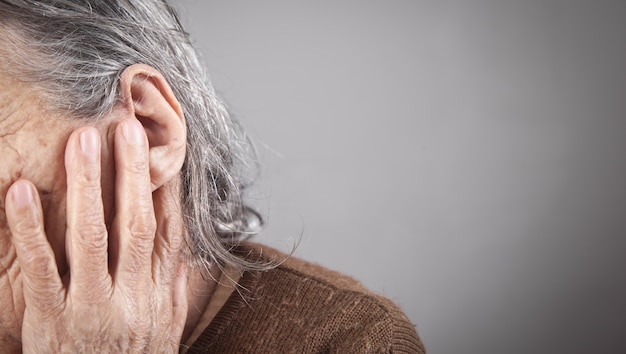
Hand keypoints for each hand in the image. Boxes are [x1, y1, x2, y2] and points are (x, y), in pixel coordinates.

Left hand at [5, 119, 187, 352]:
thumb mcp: (166, 329)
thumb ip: (174, 286)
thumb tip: (183, 245)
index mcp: (159, 296)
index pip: (169, 233)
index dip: (168, 189)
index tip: (164, 151)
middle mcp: (131, 297)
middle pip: (136, 225)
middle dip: (133, 174)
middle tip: (126, 128)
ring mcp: (91, 307)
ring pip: (91, 238)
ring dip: (87, 186)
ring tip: (82, 141)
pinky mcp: (50, 319)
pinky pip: (41, 268)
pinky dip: (31, 228)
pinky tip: (22, 192)